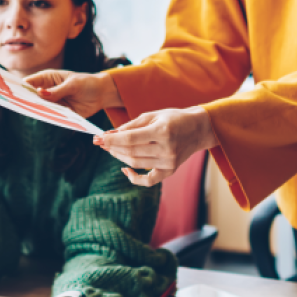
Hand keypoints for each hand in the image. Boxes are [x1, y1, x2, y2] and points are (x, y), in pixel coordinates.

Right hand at [24, 70, 121, 117]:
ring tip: (29, 112)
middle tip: (17, 105)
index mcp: (47, 78)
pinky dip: (48, 118)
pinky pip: (51, 116)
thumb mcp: (73, 85)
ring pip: (40, 108)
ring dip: (36, 111)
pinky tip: (44, 119)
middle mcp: (47, 91)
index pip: (29, 83)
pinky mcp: (60, 113)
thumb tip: (40, 93)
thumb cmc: (86, 83)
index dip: (19, 88)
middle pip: (32, 97)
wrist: (102, 94)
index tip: (11, 93)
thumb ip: (57, 90)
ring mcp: (53, 102)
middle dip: (25, 101)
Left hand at [94, 106, 216, 186]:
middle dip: (113, 148)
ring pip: (136, 164)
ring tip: (111, 149)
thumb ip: (131, 125)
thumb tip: (110, 134)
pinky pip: (148, 181)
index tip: (98, 138)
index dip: (112, 140)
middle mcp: (167, 149)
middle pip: (131, 152)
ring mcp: (169, 163)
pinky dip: (134, 178)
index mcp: (162, 131)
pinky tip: (125, 169)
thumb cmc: (173, 119)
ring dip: (120, 157)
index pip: (130, 138)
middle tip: (102, 142)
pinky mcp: (170, 171)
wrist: (197, 129)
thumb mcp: (152, 115)